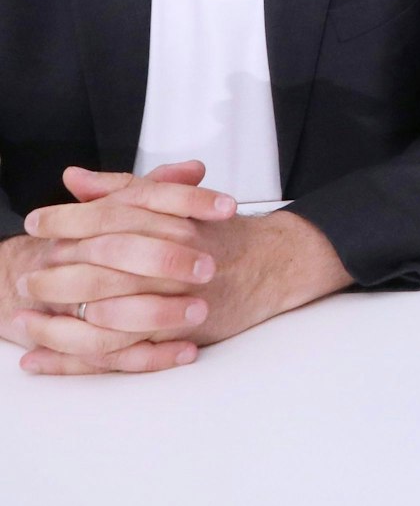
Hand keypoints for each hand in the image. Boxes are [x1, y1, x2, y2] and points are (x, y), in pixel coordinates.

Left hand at [4, 164, 350, 374]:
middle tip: (27, 276)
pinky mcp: (175, 334)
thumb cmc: (223, 235)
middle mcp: (172, 257)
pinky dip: (72, 359)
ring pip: (103, 313)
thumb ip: (125, 189)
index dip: (66, 219)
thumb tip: (76, 180)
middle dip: (55, 273)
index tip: (36, 222)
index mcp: (170, 221)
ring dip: (56, 320)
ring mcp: (175, 299)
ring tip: (26, 319)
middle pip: (99, 265)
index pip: (107, 216)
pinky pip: (115, 353)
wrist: (274, 264)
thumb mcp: (176, 201)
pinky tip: (40, 357)